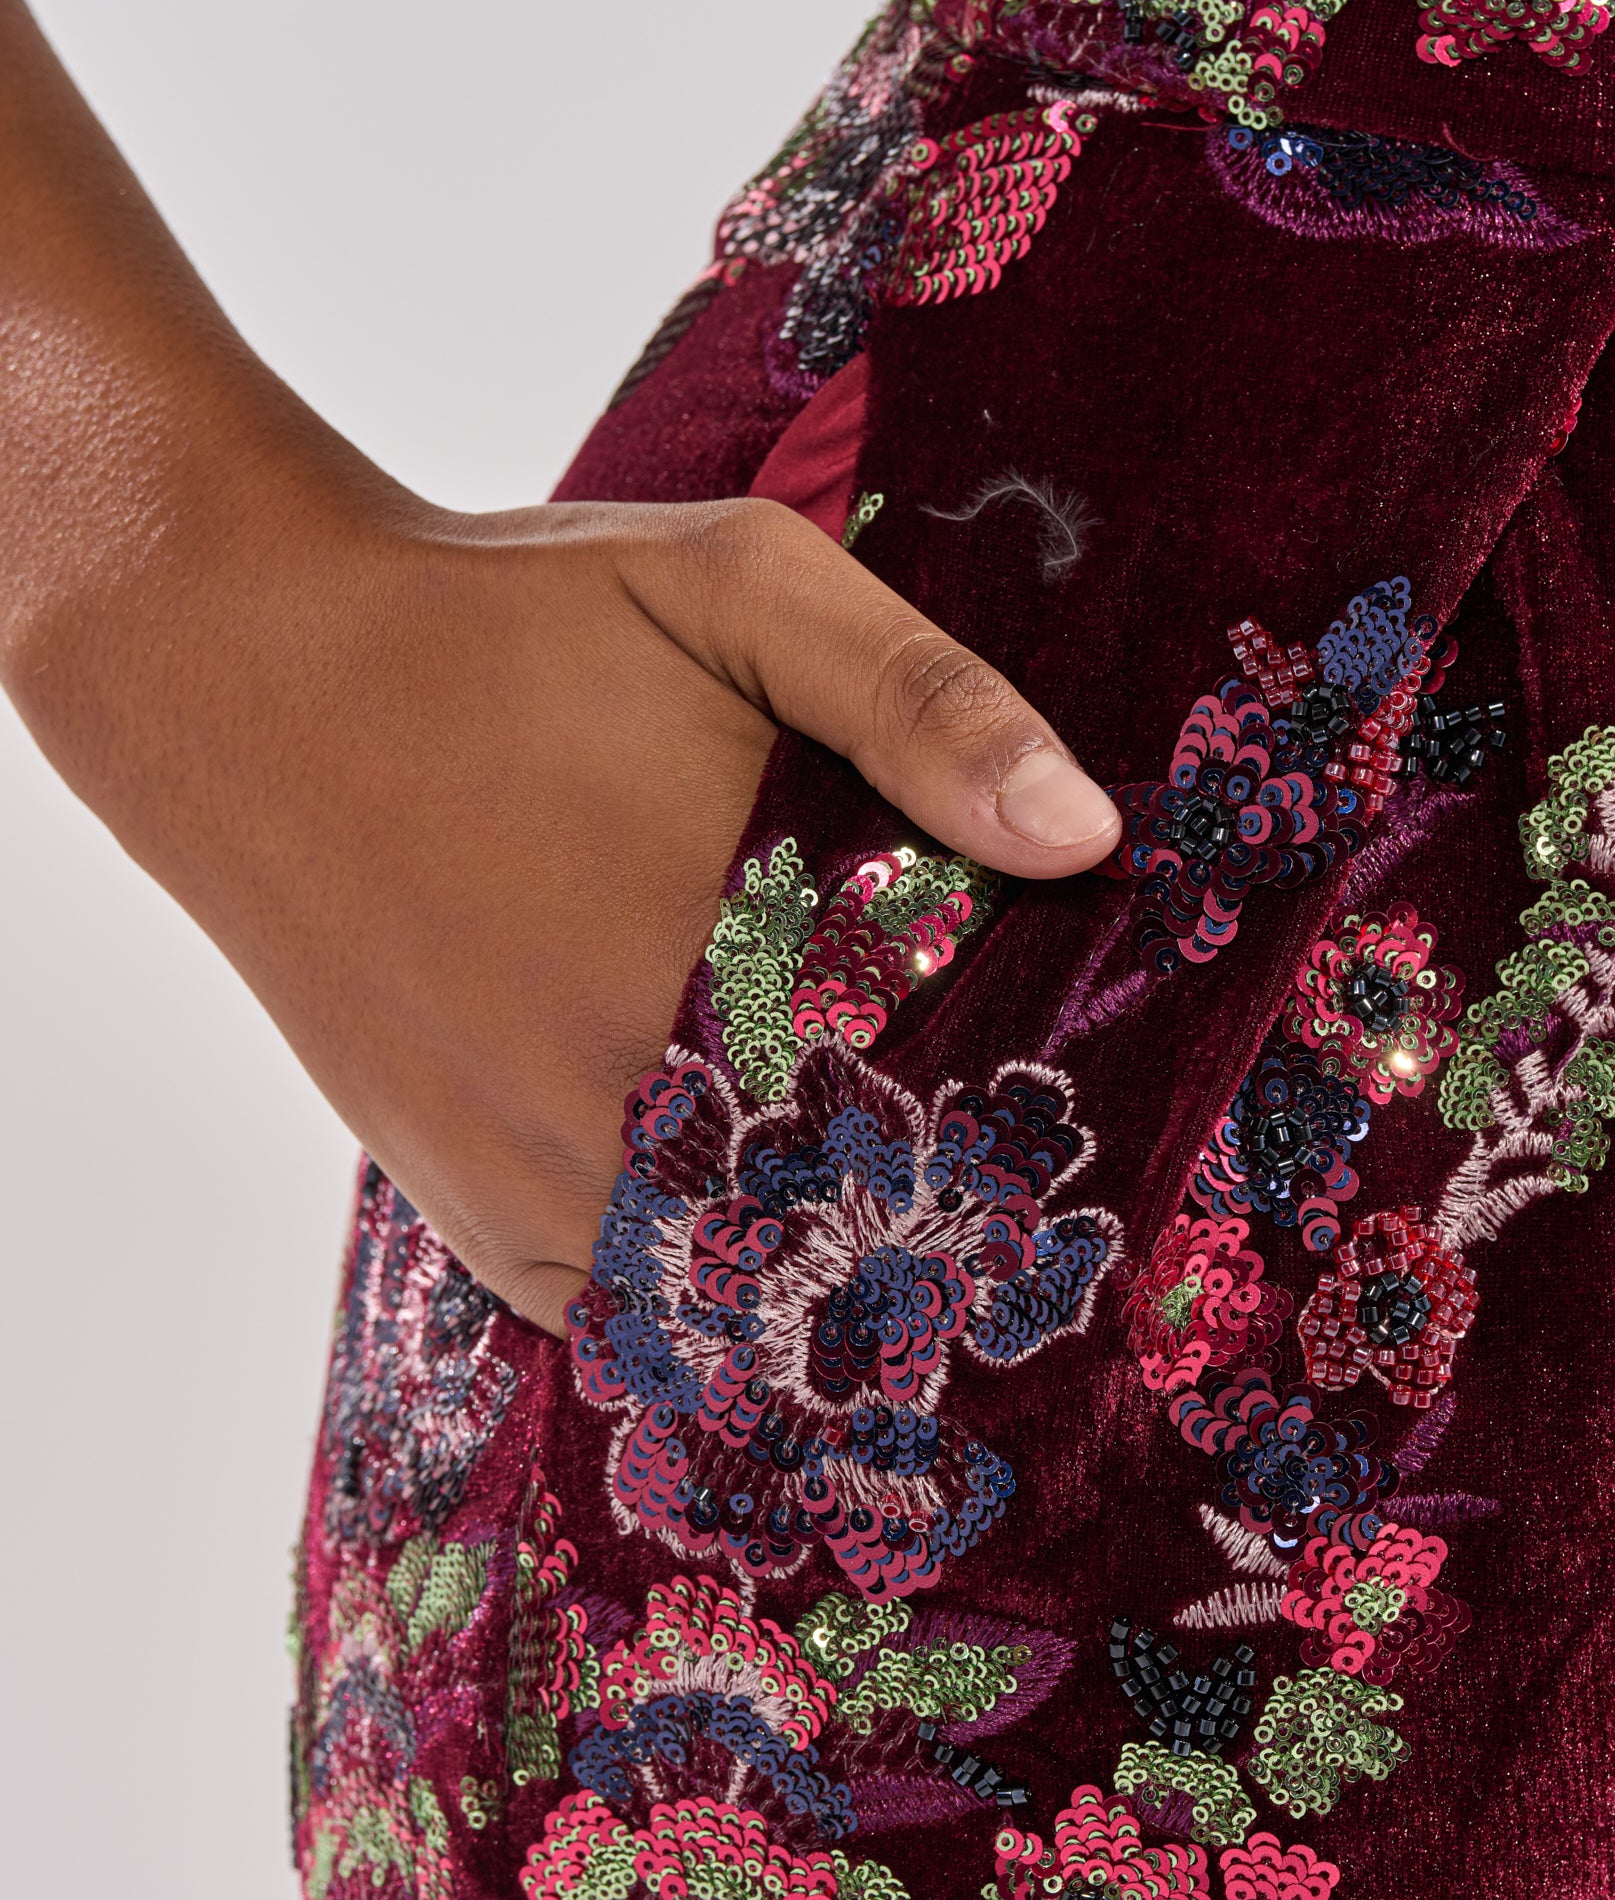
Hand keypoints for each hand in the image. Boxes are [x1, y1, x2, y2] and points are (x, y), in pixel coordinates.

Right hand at [0, 0, 1121, 1335]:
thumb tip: (1085, 838)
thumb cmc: (503, 620)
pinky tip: (759, 1235)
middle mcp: (607, 1110)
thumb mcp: (734, 587)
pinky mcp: (466, 1214)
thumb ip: (921, 701)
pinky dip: (697, 1294)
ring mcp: (527, 1182)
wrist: (244, 670)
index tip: (1077, 1155)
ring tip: (907, 1232)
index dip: (1020, 1151)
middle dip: (936, 1222)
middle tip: (1022, 1212)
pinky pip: (619, 1312)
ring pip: (731, 1300)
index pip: (932, 1129)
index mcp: (704, 968)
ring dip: (820, 1276)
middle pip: (841, 1237)